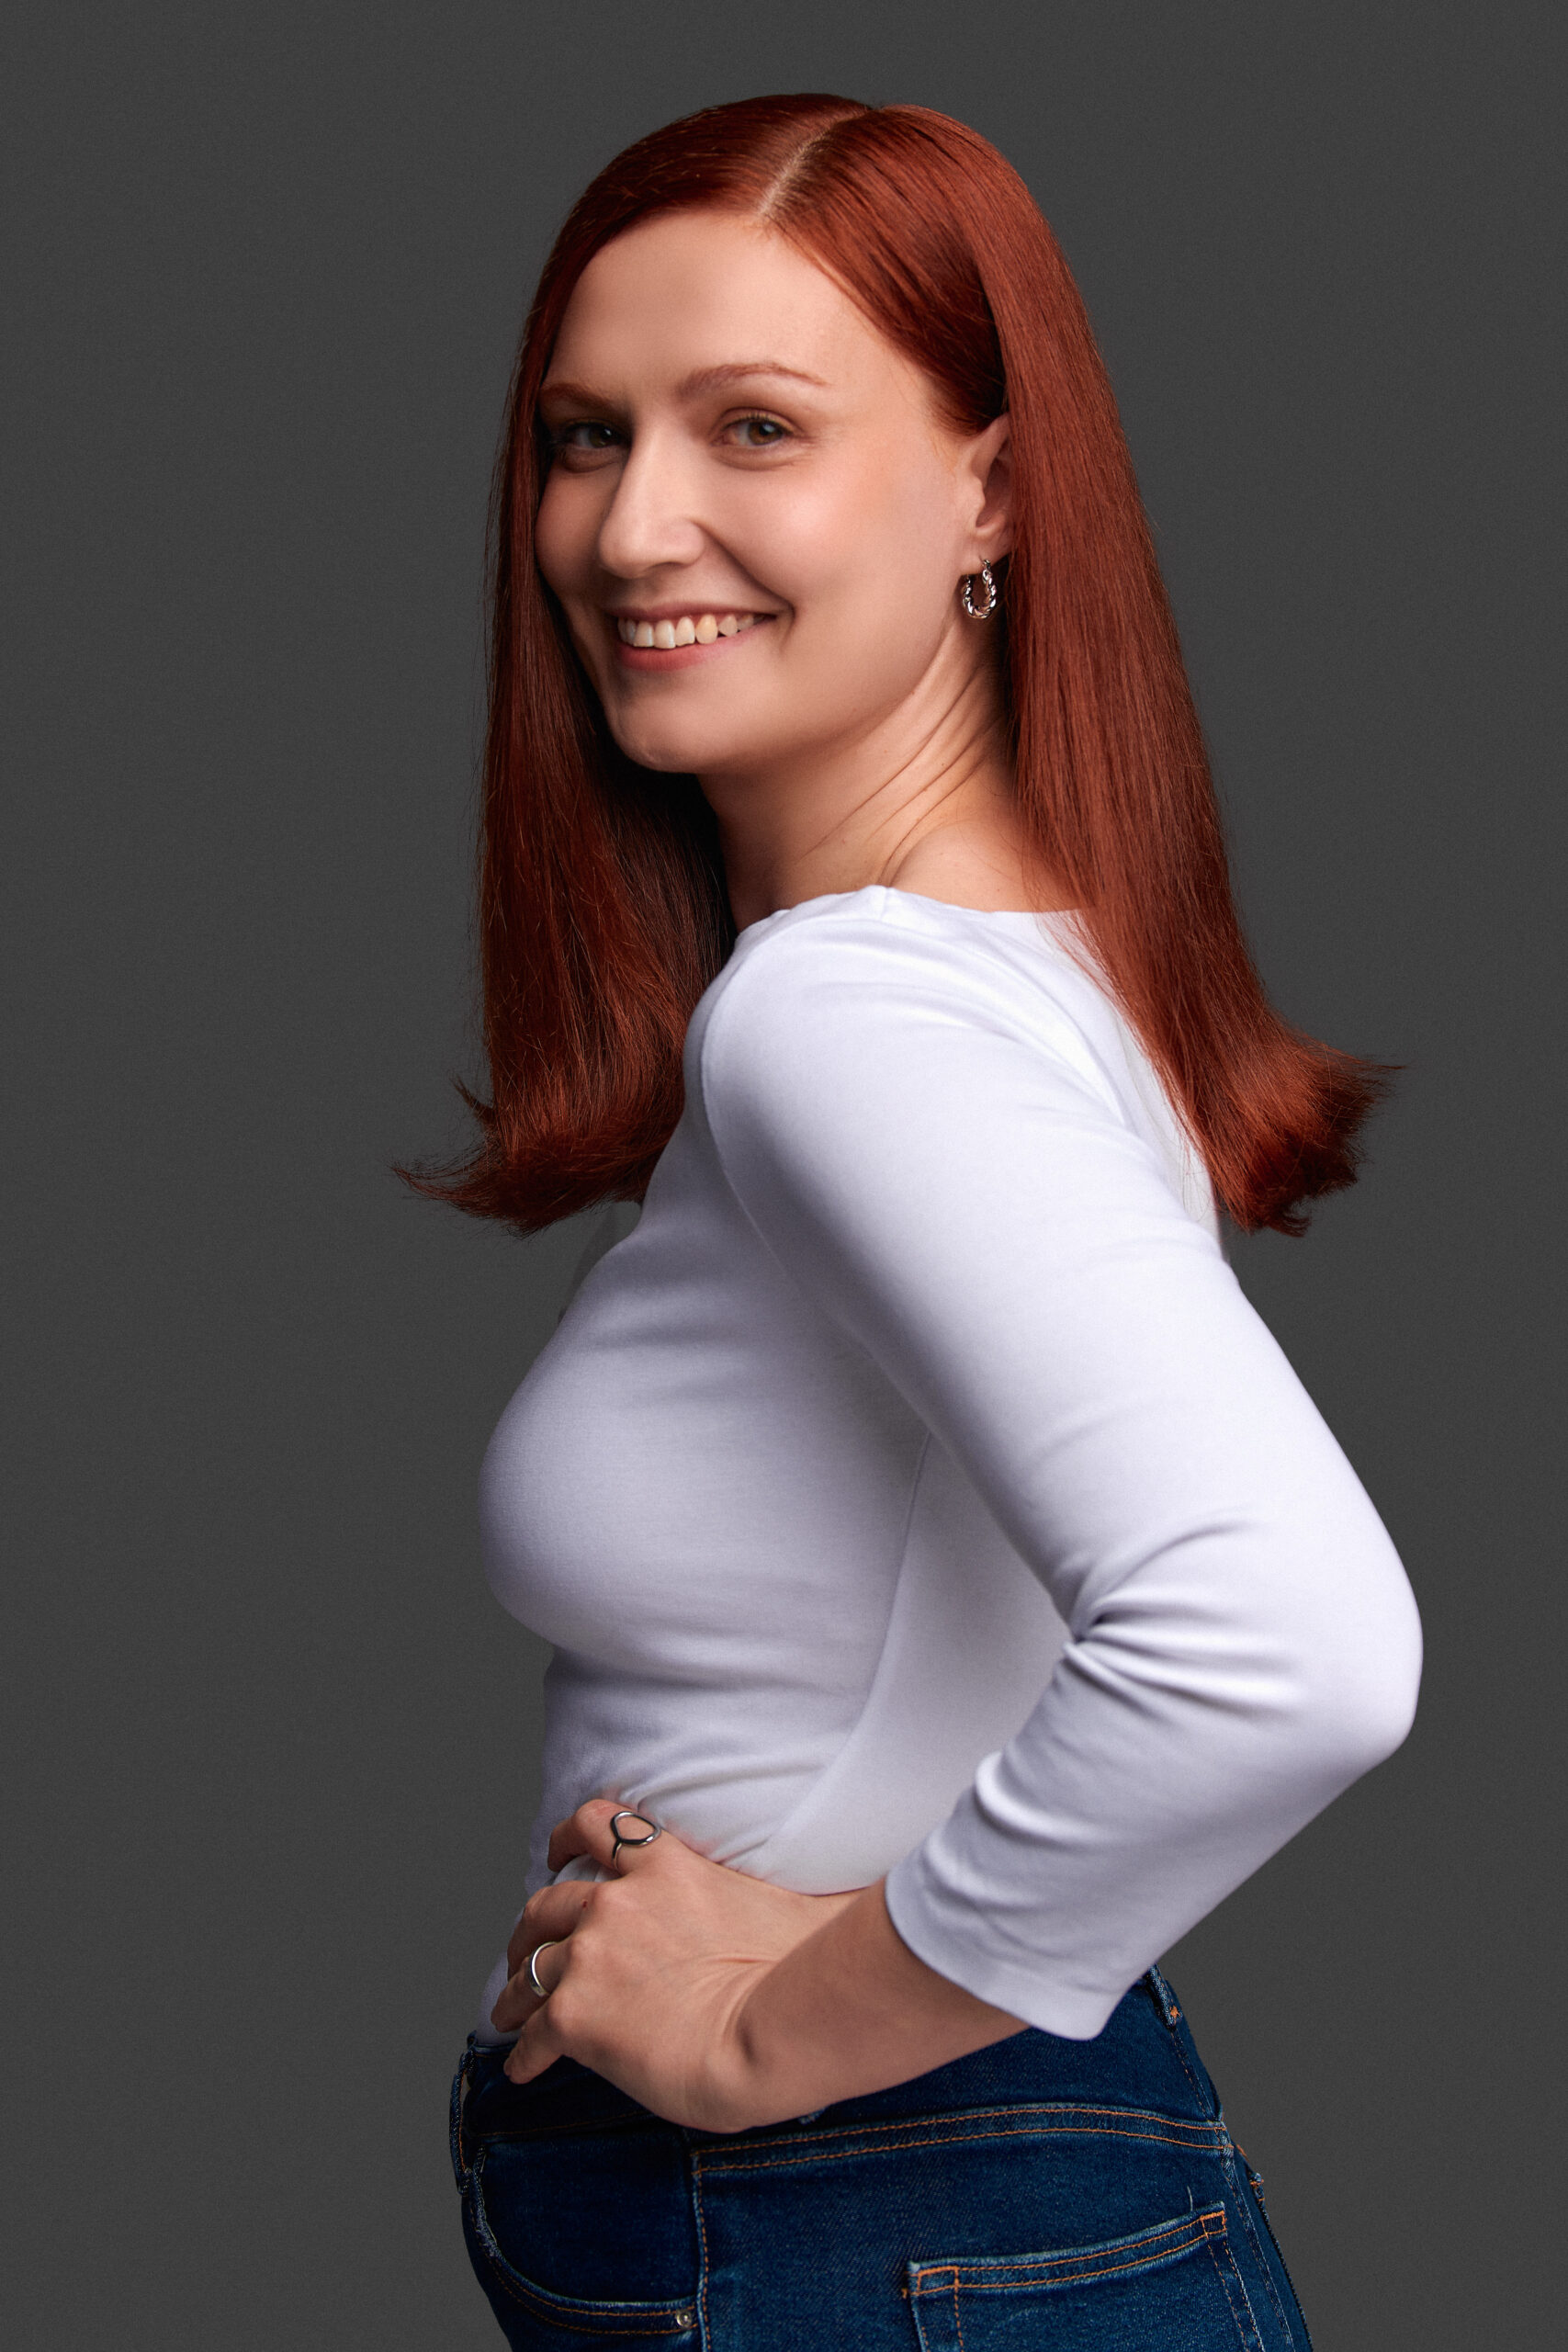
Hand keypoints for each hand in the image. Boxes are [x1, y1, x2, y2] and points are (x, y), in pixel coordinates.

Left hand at [489, 1798, 860, 2129]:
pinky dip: (523, 2051)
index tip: (557, 1853)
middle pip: (548, 1900)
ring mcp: (592, 1953)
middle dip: (531, 1924)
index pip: (602, 1826)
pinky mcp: (575, 2012)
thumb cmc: (802, 1972)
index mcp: (667, 1866)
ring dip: (514, 1986)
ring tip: (510, 2009)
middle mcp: (619, 1900)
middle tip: (524, 1946)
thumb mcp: (792, 1902)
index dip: (569, 1836)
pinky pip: (532, 2032)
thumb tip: (848, 1898)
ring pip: (529, 1962)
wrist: (772, 2028)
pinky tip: (522, 2069)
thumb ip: (787, 1893)